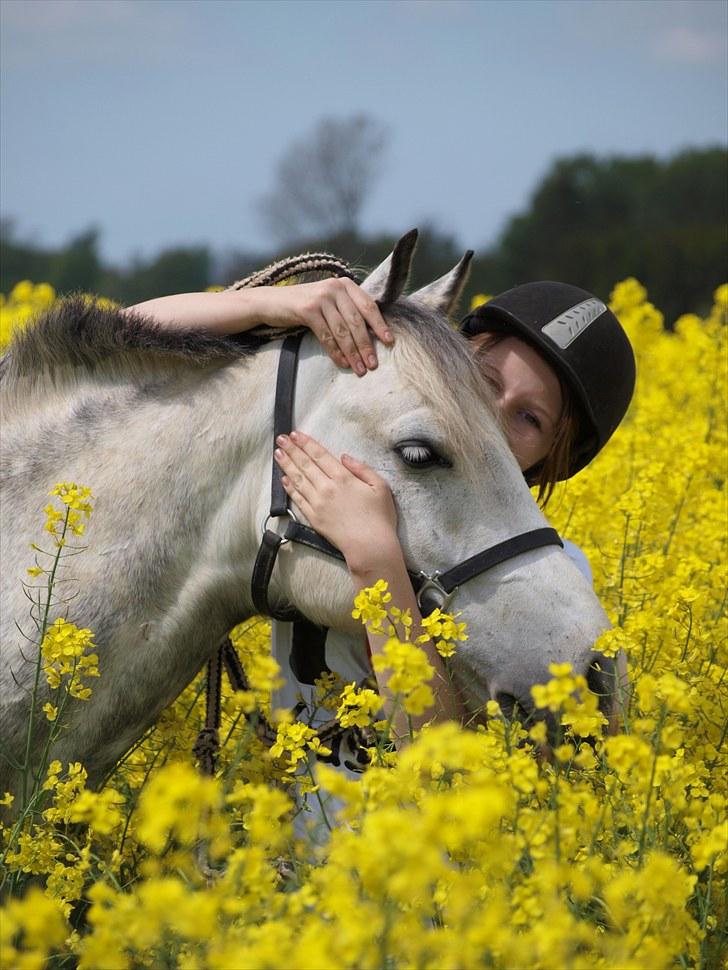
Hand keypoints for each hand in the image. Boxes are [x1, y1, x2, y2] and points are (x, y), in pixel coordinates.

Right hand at [261, 278, 391, 374]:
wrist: (271, 302)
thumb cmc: (305, 306)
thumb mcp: (329, 302)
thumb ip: (348, 310)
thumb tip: (372, 335)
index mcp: (345, 284)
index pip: (368, 306)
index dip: (380, 325)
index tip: (389, 342)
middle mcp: (335, 287)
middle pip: (357, 321)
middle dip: (366, 345)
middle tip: (373, 364)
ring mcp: (321, 297)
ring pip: (342, 331)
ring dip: (353, 353)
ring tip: (360, 369)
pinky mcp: (307, 309)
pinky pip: (326, 336)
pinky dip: (335, 352)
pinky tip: (342, 363)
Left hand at [273, 430, 398, 571]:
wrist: (370, 546)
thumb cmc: (379, 517)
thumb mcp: (381, 487)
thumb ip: (362, 469)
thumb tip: (344, 457)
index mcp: (343, 478)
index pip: (320, 455)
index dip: (306, 443)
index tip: (295, 434)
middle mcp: (327, 488)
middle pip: (305, 464)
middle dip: (292, 450)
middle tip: (280, 439)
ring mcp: (318, 503)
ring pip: (298, 479)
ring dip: (286, 465)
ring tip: (277, 454)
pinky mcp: (313, 518)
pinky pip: (298, 499)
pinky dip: (290, 488)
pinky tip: (283, 479)